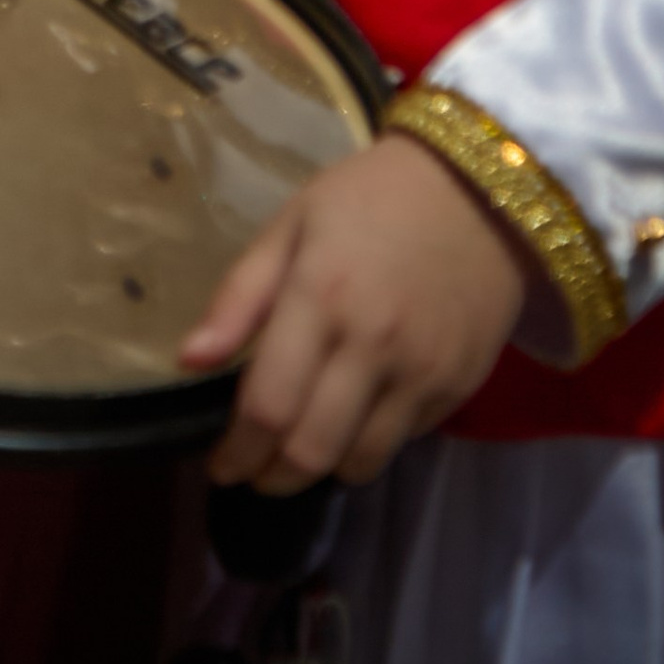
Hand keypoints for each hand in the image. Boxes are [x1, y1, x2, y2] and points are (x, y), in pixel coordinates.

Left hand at [179, 131, 529, 491]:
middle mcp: (372, 345)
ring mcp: (421, 373)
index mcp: (321, 296)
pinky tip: (352, 417)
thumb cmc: (368, 196)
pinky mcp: (457, 387)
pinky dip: (368, 443)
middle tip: (253, 470)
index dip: (236, 451)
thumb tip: (188, 361)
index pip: (268, 406)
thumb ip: (239, 296)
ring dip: (320, 467)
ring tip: (299, 448)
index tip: (219, 465)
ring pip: (359, 462)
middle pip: (310, 451)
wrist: (476, 187)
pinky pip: (402, 442)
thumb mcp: (292, 224)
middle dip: (272, 476)